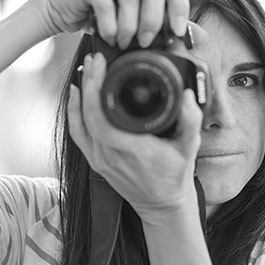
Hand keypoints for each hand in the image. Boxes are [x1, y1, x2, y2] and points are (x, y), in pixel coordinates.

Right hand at [40, 0, 189, 48]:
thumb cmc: (106, 17)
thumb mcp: (139, 22)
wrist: (66, 10)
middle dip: (152, 21)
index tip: (176, 32)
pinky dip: (109, 26)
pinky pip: (105, 4)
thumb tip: (201, 37)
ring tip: (123, 43)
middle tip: (145, 42)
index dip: (179, 6)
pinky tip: (108, 36)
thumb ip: (167, 26)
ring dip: (128, 27)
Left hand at [67, 50, 203, 227]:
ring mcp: (99, 159)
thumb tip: (188, 95)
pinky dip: (74, 113)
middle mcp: (109, 155)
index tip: (102, 64)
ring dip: (80, 95)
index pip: (102, 116)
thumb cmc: (175, 176)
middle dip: (89, 83)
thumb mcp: (189, 147)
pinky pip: (78, 134)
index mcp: (130, 149)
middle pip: (87, 114)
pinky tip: (76, 95)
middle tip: (95, 60)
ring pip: (79, 123)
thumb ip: (190, 120)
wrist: (162, 205)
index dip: (97, 89)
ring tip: (86, 71)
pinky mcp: (95, 161)